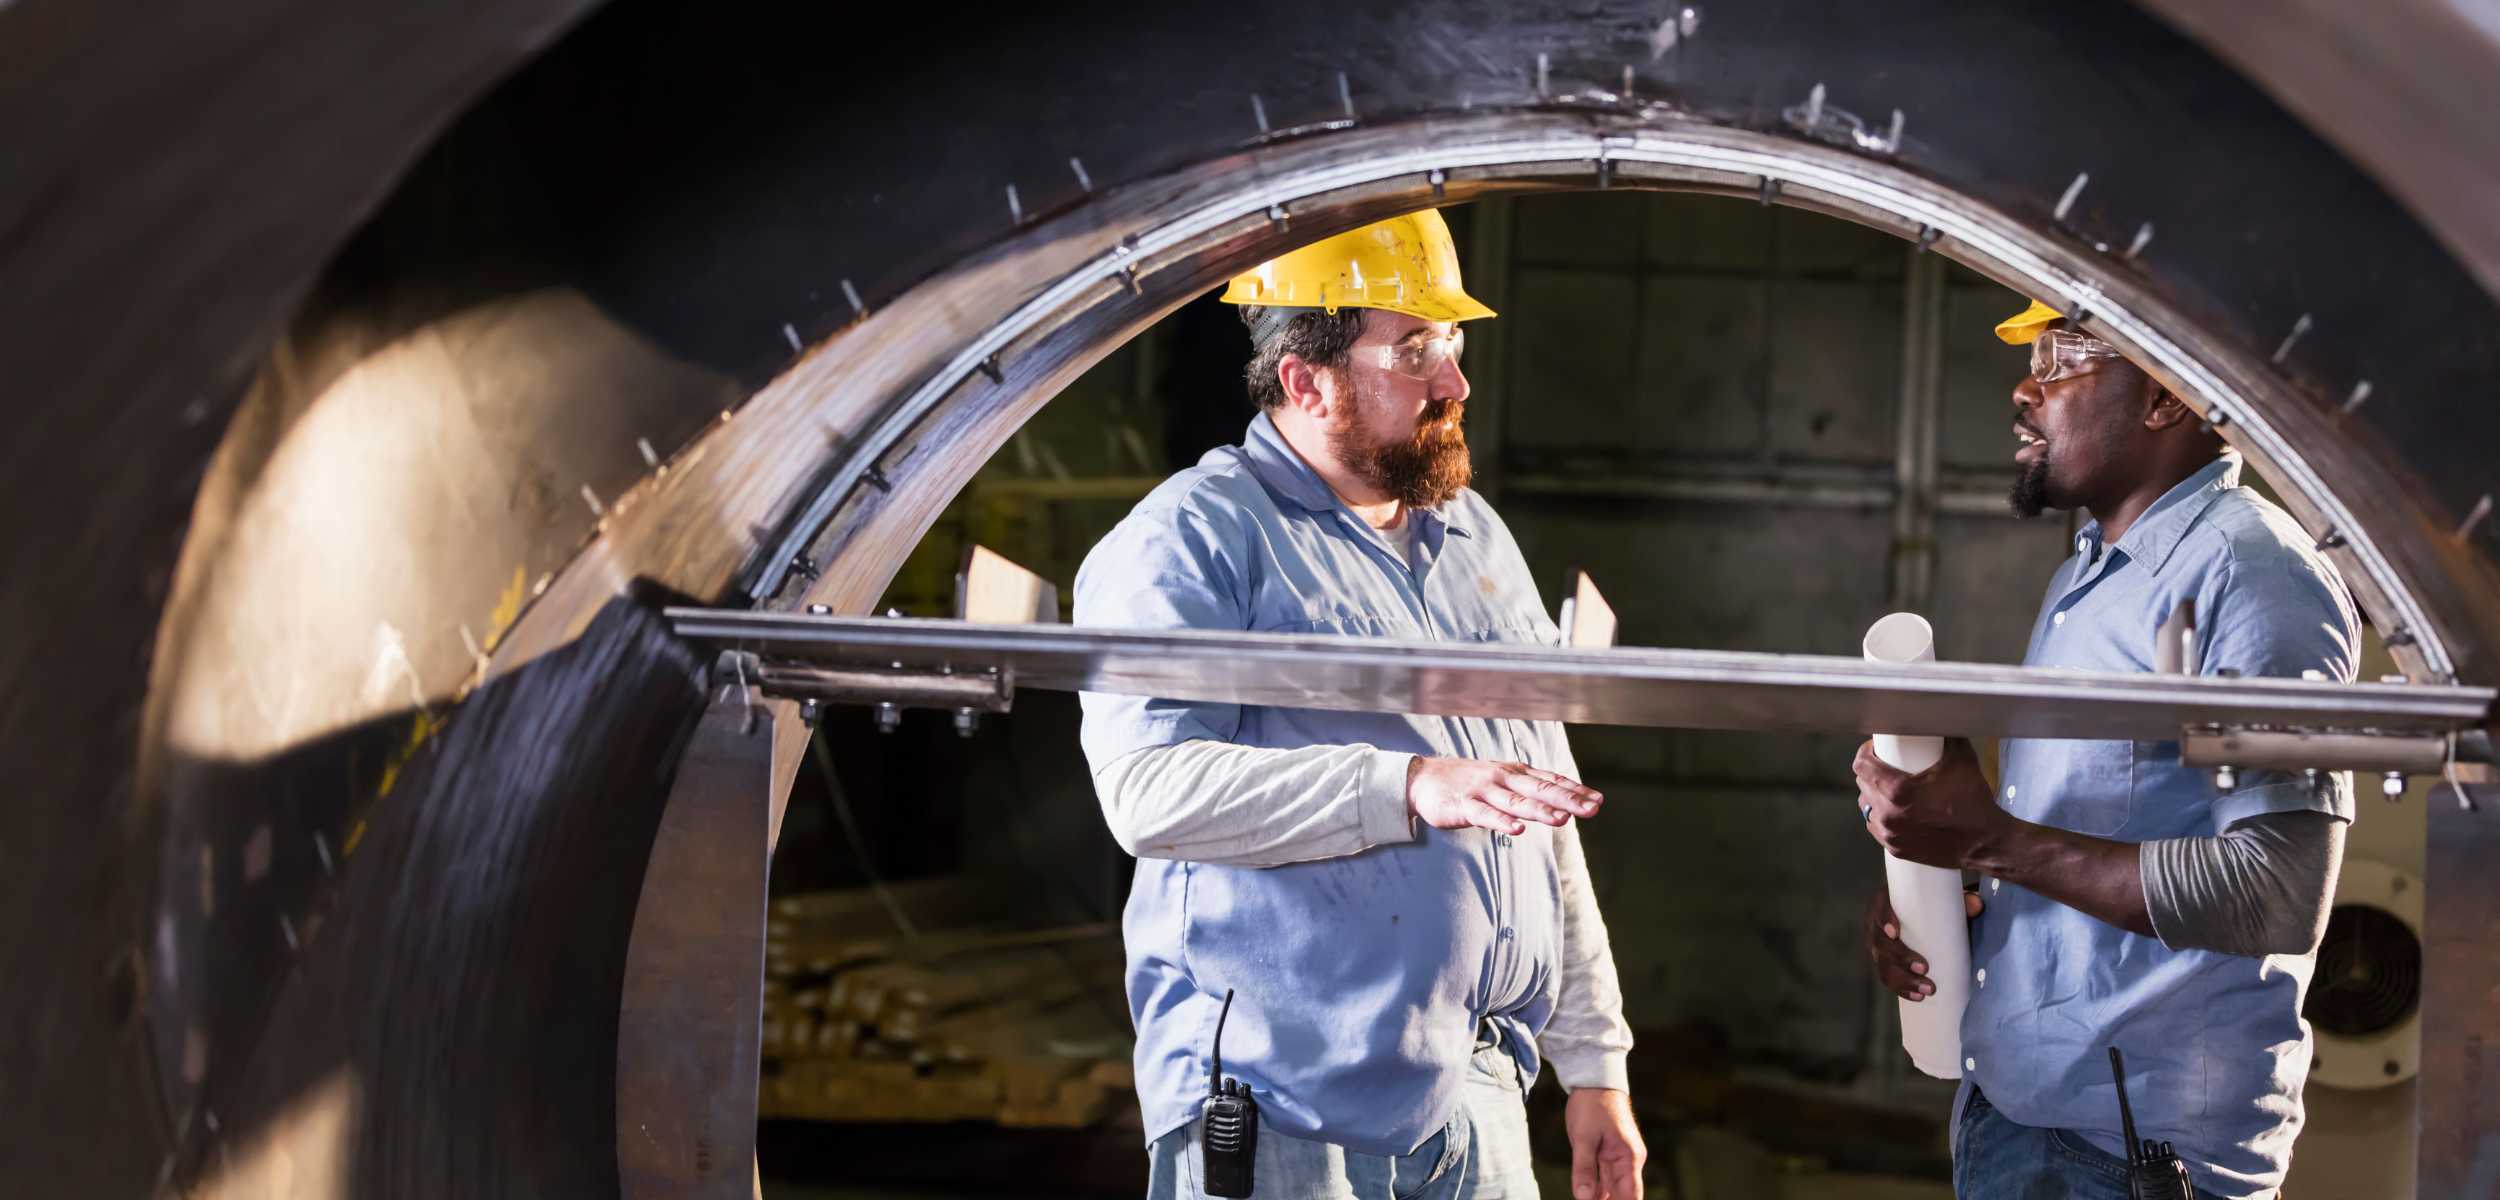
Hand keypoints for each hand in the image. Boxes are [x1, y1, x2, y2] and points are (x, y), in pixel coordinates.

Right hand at [1406, 757, 1600, 835]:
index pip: (1550, 780)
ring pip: (1517, 802)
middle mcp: (1503, 779)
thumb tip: (1562, 802)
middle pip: (1540, 790)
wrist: (1423, 779)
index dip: (1574, 790)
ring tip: (1563, 819)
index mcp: (1514, 773)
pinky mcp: (1465, 806)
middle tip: (1592, 809)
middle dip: (1568, 799)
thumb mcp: (1501, 779)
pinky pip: (1486, 815)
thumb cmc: (1467, 781)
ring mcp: (1484, 791)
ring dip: (1540, 811)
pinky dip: (1502, 822)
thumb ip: (1528, 790)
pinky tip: (1518, 829)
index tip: (1598, 800)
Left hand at [1565, 1087, 1645, 1199]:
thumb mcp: (1583, 1138)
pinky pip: (1604, 1179)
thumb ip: (1584, 1169)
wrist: (1594, 1082)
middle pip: (1622, 1196)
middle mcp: (1629, 1161)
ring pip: (1611, 1189)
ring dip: (1600, 1199)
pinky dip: (1596, 1190)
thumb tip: (1584, 1198)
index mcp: (1629, 1157)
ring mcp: (1619, 1158)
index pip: (1631, 1196)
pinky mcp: (1609, 1155)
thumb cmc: (1592, 1105)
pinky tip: (1586, 1196)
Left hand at [1851, 737, 2012, 869]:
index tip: (1877, 749)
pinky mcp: (1896, 848)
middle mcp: (1888, 814)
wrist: (1985, 841)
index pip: (1862, 765)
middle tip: (1886, 765)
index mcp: (1898, 791)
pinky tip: (1890, 809)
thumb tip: (1941, 718)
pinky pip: (1876, 827)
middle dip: (1871, 772)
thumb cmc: (1974, 802)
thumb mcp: (1962, 760)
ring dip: (1873, 795)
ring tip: (1887, 787)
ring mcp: (1890, 834)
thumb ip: (1948, 735)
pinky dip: (1880, 816)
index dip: (1867, 752)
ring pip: (1867, 807)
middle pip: (1863, 784)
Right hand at [1866, 886, 1983, 1001]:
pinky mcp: (1886, 964)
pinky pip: (1889, 978)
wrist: (1932, 917)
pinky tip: (1918, 997)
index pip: (1880, 907)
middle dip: (1900, 957)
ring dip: (1903, 979)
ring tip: (1927, 990)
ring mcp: (1880, 946)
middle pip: (1880, 941)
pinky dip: (1902, 989)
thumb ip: (1963, 901)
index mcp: (1889, 901)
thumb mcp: (1950, 900)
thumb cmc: (1938, 905)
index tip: (1895, 932)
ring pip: (1883, 964)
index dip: (1884, 919)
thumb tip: (1976, 905)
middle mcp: (1879, 924)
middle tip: (1924, 968)